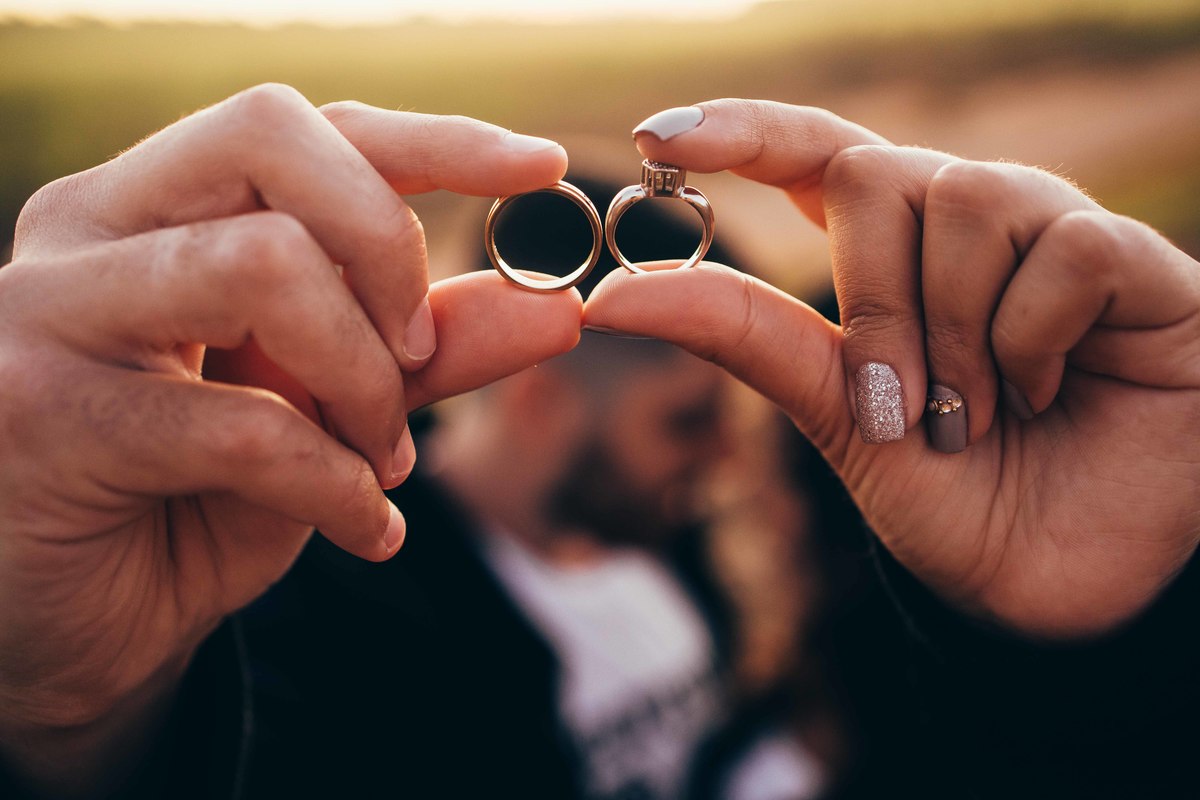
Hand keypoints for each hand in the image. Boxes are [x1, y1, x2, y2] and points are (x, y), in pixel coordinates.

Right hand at [0, 84, 580, 794]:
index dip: (434, 136)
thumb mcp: (330, 413)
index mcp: (152, 206)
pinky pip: (244, 424)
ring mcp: (48, 310)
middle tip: (418, 355)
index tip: (543, 167)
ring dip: (364, 376)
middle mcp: (90, 229)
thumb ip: (429, 351)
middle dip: (389, 247)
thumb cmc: (199, 504)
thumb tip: (555, 308)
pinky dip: (338, 487)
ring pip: (263, 262)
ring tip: (382, 457)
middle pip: (273, 138)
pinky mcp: (39, 413)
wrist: (84, 635)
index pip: (302, 126)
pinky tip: (365, 532)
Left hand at [586, 99, 1199, 639]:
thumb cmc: (959, 496)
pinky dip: (1036, 337)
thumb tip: (610, 295)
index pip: (811, 153)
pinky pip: (1063, 247)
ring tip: (982, 417)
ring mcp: (1047, 236)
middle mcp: (963, 228)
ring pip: (964, 199)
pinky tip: (1054, 388)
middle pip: (871, 172)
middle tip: (900, 407)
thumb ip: (749, 341)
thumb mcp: (840, 420)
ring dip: (954, 335)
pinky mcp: (1133, 262)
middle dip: (870, 302)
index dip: (740, 132)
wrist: (1069, 580)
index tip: (654, 140)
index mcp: (889, 258)